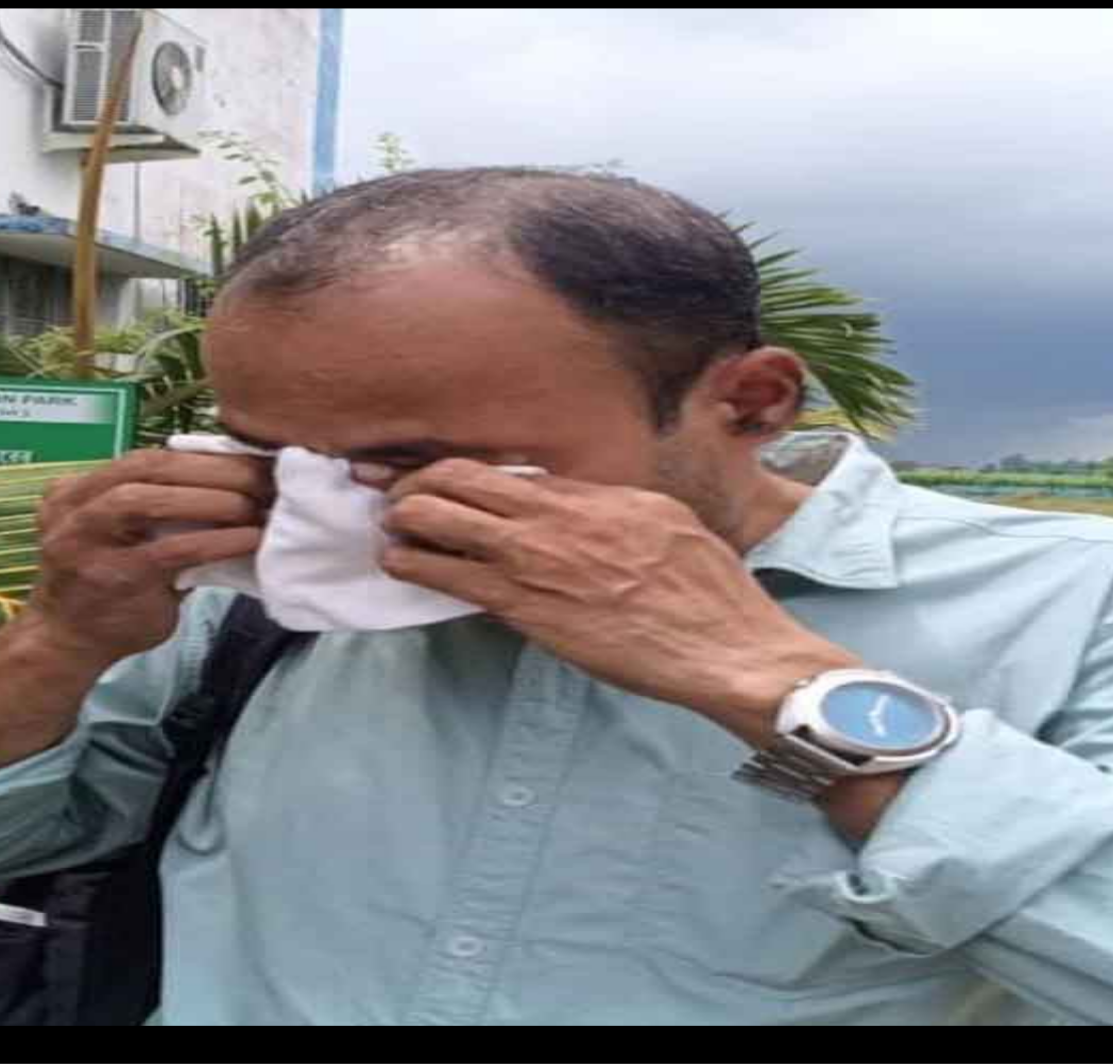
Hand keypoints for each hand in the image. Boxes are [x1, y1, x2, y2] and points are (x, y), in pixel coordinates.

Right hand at [27, 448, 272, 661]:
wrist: (69, 643)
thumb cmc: (109, 586)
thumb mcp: (122, 537)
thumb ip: (159, 510)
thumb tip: (234, 487)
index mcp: (76, 490)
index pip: (145, 459)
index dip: (203, 456)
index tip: (249, 460)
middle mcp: (73, 508)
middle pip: (149, 469)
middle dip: (213, 470)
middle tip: (262, 479)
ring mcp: (86, 542)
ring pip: (149, 500)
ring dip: (212, 498)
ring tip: (255, 506)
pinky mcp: (113, 577)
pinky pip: (172, 550)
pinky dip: (216, 540)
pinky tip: (248, 539)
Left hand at [380, 459, 858, 738]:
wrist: (721, 645)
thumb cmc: (706, 591)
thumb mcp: (663, 523)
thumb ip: (610, 511)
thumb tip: (577, 507)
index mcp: (592, 494)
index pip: (504, 469)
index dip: (457, 467)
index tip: (430, 469)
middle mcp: (555, 515)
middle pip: (457, 476)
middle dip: (413, 479)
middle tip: (391, 492)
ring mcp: (534, 559)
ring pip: (438, 516)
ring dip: (404, 518)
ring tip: (391, 528)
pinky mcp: (523, 606)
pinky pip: (447, 574)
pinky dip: (413, 563)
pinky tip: (399, 563)